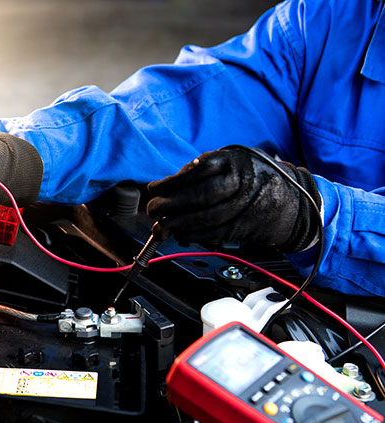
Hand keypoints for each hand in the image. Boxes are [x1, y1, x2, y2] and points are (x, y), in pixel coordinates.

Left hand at [146, 148, 321, 251]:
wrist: (297, 203)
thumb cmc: (259, 180)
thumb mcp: (237, 162)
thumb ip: (207, 168)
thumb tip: (172, 182)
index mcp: (237, 160)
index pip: (198, 170)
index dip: (172, 182)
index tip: (154, 188)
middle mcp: (243, 182)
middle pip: (200, 195)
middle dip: (170, 204)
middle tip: (152, 209)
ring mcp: (246, 206)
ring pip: (205, 218)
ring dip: (177, 225)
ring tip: (160, 227)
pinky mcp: (245, 227)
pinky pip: (214, 233)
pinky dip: (193, 236)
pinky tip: (180, 234)